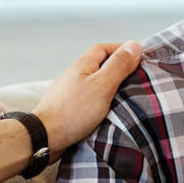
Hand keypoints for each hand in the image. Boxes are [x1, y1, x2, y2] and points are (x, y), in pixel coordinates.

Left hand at [34, 41, 142, 158]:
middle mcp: (74, 75)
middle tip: (135, 77)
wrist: (46, 137)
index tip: (138, 58)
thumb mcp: (102, 85)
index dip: (121, 50)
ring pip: (93, 83)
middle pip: (99, 65)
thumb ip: (118, 66)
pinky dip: (100, 101)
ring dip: (109, 86)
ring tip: (125, 95)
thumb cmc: (74, 111)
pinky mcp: (68, 108)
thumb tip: (134, 45)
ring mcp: (69, 92)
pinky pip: (88, 98)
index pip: (103, 48)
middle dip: (117, 68)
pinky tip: (107, 110)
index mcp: (82, 65)